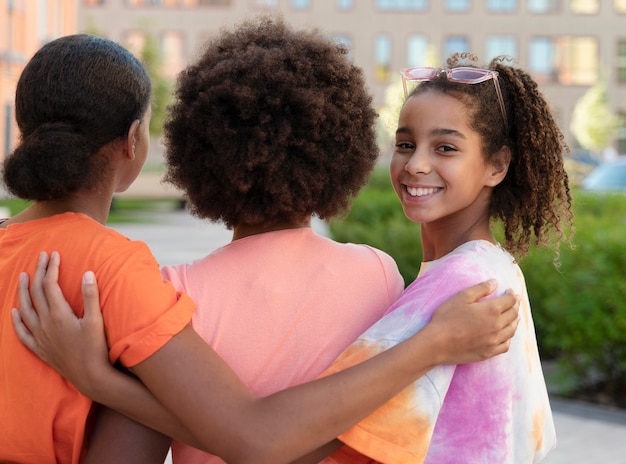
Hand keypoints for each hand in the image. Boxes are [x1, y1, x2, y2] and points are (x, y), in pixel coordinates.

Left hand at [11, 251, 110, 394]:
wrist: (90, 376)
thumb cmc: (96, 348)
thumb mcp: (96, 321)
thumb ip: (90, 296)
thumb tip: (87, 273)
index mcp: (59, 315)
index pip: (50, 285)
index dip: (51, 268)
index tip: (54, 255)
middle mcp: (45, 324)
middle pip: (36, 293)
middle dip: (38, 273)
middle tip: (41, 257)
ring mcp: (41, 337)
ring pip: (25, 310)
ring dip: (23, 291)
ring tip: (23, 277)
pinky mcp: (40, 349)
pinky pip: (22, 333)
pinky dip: (16, 320)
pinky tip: (15, 312)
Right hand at [428, 279, 519, 364]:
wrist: (437, 343)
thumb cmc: (446, 317)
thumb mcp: (461, 297)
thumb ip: (480, 289)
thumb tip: (495, 282)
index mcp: (491, 310)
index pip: (509, 300)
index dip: (512, 294)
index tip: (510, 291)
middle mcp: (497, 326)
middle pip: (513, 315)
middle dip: (515, 306)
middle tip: (515, 301)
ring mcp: (494, 341)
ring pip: (511, 330)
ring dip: (515, 322)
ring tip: (515, 317)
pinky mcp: (488, 353)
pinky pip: (505, 345)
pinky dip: (508, 338)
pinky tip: (506, 335)